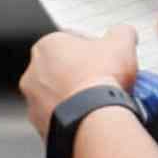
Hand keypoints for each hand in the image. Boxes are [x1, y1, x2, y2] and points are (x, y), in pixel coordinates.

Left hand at [19, 21, 146, 125]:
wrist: (92, 119)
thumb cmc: (101, 78)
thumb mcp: (121, 43)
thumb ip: (121, 32)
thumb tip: (124, 34)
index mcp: (46, 46)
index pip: (72, 42)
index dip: (95, 49)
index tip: (107, 58)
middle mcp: (33, 73)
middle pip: (64, 70)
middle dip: (84, 74)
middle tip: (105, 80)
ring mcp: (34, 102)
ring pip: (60, 95)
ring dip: (77, 96)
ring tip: (100, 101)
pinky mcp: (40, 125)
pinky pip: (60, 118)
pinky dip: (74, 117)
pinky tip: (90, 117)